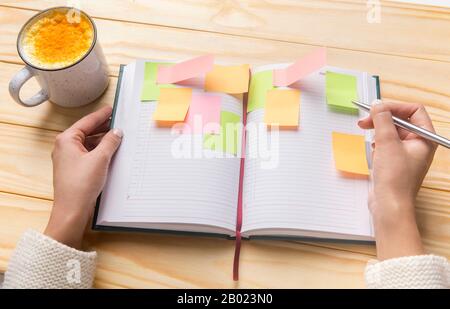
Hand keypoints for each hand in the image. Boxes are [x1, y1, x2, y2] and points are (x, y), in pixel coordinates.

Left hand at [44, 106, 122, 248]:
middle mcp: (65, 147)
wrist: (72, 210)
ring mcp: (69, 158)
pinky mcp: (75, 169)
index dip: (101, 115)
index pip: (87, 122)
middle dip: (103, 128)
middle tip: (119, 122)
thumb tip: (117, 132)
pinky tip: (111, 151)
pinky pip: (89, 154)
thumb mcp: (100, 159)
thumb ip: (110, 142)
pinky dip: (100, 151)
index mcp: (66, 140)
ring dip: (103, 141)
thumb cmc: (80, 184)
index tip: (112, 109)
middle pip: (87, 132)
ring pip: (89, 143)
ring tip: (118, 137)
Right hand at [358, 101, 436, 259]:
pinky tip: (374, 153)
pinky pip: (386, 146)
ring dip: (378, 133)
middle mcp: (419, 146)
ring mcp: (407, 155)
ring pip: (391, 134)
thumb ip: (382, 119)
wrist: (389, 205)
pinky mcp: (395, 164)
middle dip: (382, 120)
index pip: (413, 111)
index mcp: (425, 138)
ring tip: (371, 141)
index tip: (376, 109)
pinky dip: (378, 146)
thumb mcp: (387, 142)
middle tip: (364, 121)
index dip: (394, 107)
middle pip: (400, 122)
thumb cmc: (395, 178)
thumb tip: (377, 104)